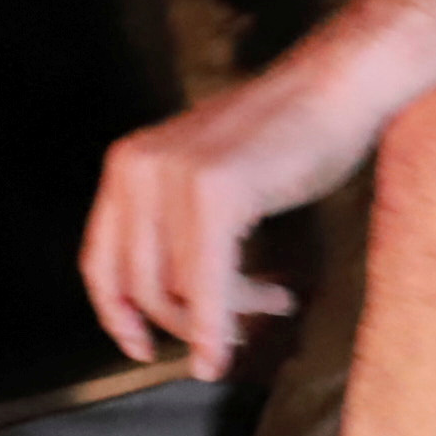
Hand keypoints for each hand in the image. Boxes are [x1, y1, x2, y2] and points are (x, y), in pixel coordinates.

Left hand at [81, 75, 340, 379]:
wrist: (336, 87)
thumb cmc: (286, 137)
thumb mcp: (204, 174)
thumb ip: (173, 222)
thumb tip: (166, 307)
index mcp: (129, 163)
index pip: (100, 262)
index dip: (118, 316)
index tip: (142, 348)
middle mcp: (139, 168)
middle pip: (141, 286)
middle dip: (185, 325)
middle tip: (230, 335)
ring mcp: (175, 178)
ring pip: (176, 291)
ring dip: (222, 318)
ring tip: (271, 303)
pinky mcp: (215, 192)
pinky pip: (207, 283)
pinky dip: (217, 326)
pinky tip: (238, 338)